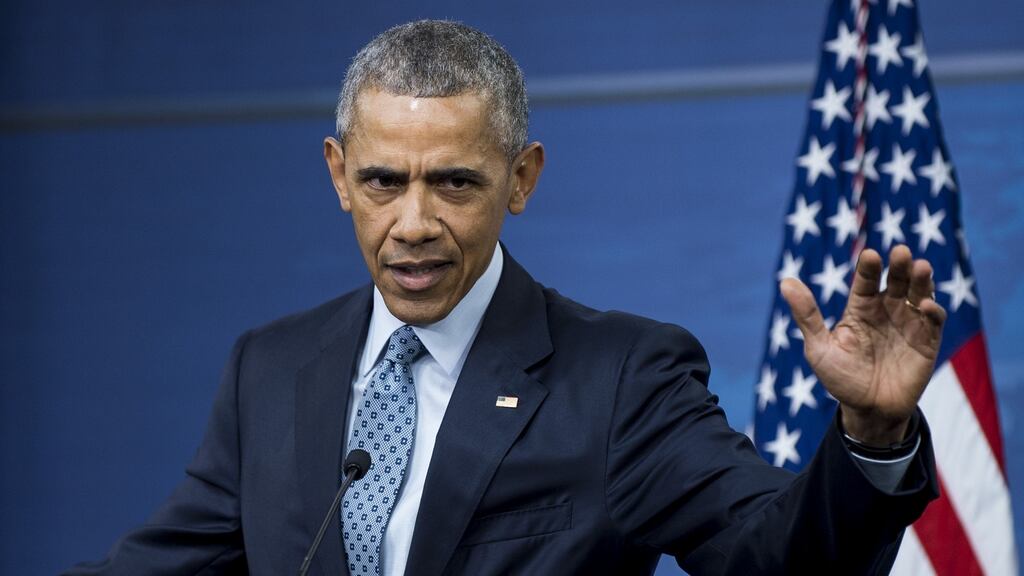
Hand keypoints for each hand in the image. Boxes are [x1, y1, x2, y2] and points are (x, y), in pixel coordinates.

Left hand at [781, 245, 946, 445]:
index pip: (865, 281)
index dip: (868, 268)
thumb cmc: (840, 377)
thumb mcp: (819, 347)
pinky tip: (925, 306)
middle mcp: (886, 310)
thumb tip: (785, 281)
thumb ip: (807, 315)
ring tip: (921, 267)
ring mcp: (908, 324)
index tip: (870, 255)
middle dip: (899, 265)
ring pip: (918, 294)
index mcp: (860, 308)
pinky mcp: (927, 341)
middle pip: (896, 280)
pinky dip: (933, 310)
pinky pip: (933, 321)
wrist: (868, 411)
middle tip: (900, 252)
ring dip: (921, 280)